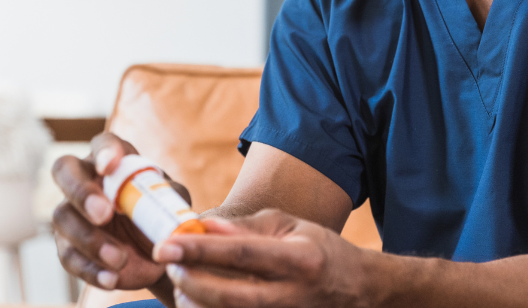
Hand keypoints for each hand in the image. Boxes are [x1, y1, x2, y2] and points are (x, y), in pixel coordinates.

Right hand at [51, 132, 192, 291]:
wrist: (155, 251)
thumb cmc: (161, 213)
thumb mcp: (173, 203)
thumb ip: (172, 197)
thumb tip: (171, 199)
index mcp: (114, 160)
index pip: (103, 143)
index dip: (104, 152)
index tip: (110, 166)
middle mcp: (85, 179)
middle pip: (65, 171)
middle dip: (82, 192)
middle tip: (104, 214)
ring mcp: (72, 212)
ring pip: (63, 217)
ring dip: (90, 240)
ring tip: (120, 259)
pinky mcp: (68, 245)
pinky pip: (68, 255)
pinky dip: (90, 269)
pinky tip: (111, 278)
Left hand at [153, 209, 376, 307]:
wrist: (360, 292)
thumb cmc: (321, 253)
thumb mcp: (291, 228)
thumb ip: (245, 228)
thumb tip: (202, 227)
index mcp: (301, 259)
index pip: (241, 254)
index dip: (200, 250)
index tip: (166, 245)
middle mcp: (295, 295)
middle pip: (229, 296)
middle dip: (191, 281)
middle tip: (172, 265)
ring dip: (197, 303)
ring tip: (186, 285)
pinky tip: (201, 301)